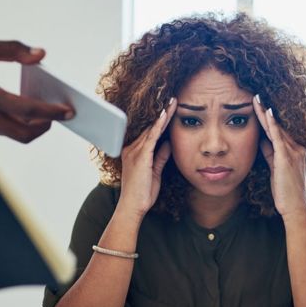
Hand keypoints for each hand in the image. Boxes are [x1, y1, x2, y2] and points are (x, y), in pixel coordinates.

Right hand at [0, 29, 74, 142]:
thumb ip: (13, 49)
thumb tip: (40, 54)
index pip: (25, 110)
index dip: (50, 112)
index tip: (68, 110)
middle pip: (24, 133)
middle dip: (47, 125)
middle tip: (62, 113)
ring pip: (15, 135)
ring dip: (35, 125)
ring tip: (50, 110)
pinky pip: (5, 131)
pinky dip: (20, 123)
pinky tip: (31, 110)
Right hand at [117, 98, 176, 216]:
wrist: (132, 207)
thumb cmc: (142, 193)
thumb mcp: (155, 172)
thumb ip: (160, 157)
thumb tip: (168, 144)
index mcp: (134, 152)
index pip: (150, 132)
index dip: (160, 120)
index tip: (170, 109)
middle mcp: (132, 149)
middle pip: (150, 127)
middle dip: (163, 113)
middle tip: (174, 99)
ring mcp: (134, 152)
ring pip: (151, 129)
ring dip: (163, 115)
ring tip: (173, 102)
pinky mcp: (140, 157)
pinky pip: (151, 137)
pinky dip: (158, 126)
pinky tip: (165, 116)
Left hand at [253, 95, 305, 216]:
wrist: (295, 208)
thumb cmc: (285, 192)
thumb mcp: (276, 168)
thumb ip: (270, 154)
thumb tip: (262, 141)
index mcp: (293, 151)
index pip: (277, 131)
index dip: (267, 118)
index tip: (258, 106)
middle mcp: (296, 148)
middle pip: (277, 126)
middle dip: (265, 111)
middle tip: (255, 96)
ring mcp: (293, 152)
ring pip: (276, 128)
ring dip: (266, 113)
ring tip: (256, 99)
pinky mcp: (287, 157)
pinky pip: (278, 137)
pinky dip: (272, 124)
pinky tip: (267, 113)